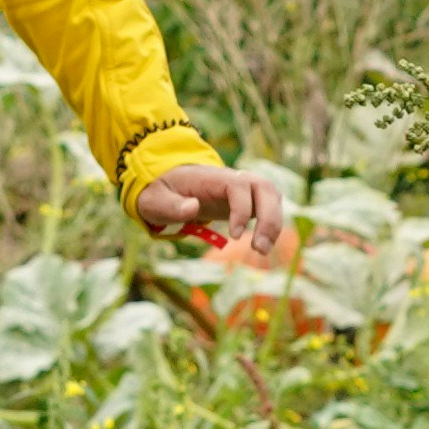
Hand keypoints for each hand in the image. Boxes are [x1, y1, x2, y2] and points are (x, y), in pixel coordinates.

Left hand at [133, 162, 288, 259]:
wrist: (168, 184)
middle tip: (259, 248)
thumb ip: (170, 205)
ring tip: (262, 250)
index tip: (235, 235)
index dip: (242, 208)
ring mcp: (243, 189)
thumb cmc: (161, 191)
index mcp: (211, 177)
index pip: (238, 185)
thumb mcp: (154, 199)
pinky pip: (268, 208)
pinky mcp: (247, 201)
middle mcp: (233, 179)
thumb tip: (193, 208)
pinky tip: (262, 246)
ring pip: (271, 197)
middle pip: (265, 187)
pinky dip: (271, 226)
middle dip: (269, 218)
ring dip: (274, 223)